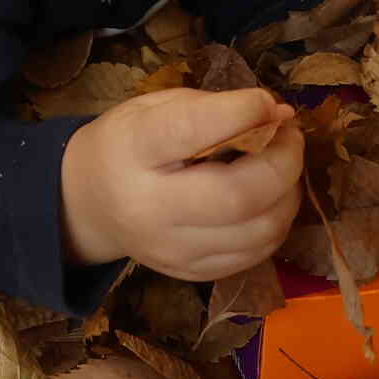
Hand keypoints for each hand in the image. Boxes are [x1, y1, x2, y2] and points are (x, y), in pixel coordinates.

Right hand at [60, 88, 302, 280]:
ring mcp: (171, 249)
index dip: (241, 113)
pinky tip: (269, 201)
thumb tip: (278, 115)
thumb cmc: (127, 144)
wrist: (88, 204)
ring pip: (257, 232)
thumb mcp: (152, 108)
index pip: (190, 131)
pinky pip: (254, 256)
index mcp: (134, 151)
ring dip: (288, 195)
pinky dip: (275, 225)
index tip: (269, 104)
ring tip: (284, 168)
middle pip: (237, 196)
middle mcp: (150, 207)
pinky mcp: (190, 274)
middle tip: (290, 138)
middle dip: (283, 163)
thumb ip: (210, 107)